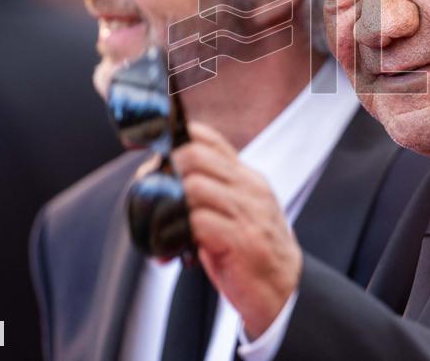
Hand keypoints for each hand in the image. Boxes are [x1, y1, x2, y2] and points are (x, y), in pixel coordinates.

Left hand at [172, 123, 301, 338]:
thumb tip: (160, 186)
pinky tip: (172, 248)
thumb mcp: (233, 213)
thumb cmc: (249, 253)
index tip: (144, 147)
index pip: (207, 139)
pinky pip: (198, 222)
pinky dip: (177, 233)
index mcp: (245, 177)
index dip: (172, 138)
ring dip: (170, 206)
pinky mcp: (242, 239)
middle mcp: (248, 188)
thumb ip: (207, 196)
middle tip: (151, 196)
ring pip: (193, 186)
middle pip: (194, 156)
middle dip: (165, 173)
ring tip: (162, 226)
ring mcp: (247, 212)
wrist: (285, 290)